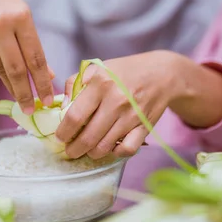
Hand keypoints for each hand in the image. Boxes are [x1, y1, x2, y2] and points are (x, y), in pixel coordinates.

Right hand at [0, 0, 53, 112]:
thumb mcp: (21, 13)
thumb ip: (32, 44)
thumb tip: (48, 74)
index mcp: (20, 16)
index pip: (35, 56)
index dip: (42, 81)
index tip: (48, 99)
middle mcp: (0, 25)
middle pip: (16, 69)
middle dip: (25, 93)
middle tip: (31, 110)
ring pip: (0, 67)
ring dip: (12, 85)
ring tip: (21, 98)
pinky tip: (2, 70)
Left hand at [57, 51, 179, 158]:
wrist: (161, 73)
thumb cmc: (124, 71)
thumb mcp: (97, 68)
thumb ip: (75, 84)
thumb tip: (62, 107)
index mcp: (101, 83)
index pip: (75, 116)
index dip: (63, 132)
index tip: (60, 137)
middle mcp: (116, 100)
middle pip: (88, 137)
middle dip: (74, 149)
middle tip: (70, 150)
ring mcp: (132, 116)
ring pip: (105, 147)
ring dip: (91, 153)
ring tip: (87, 149)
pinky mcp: (145, 127)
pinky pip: (126, 150)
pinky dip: (115, 153)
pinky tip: (110, 147)